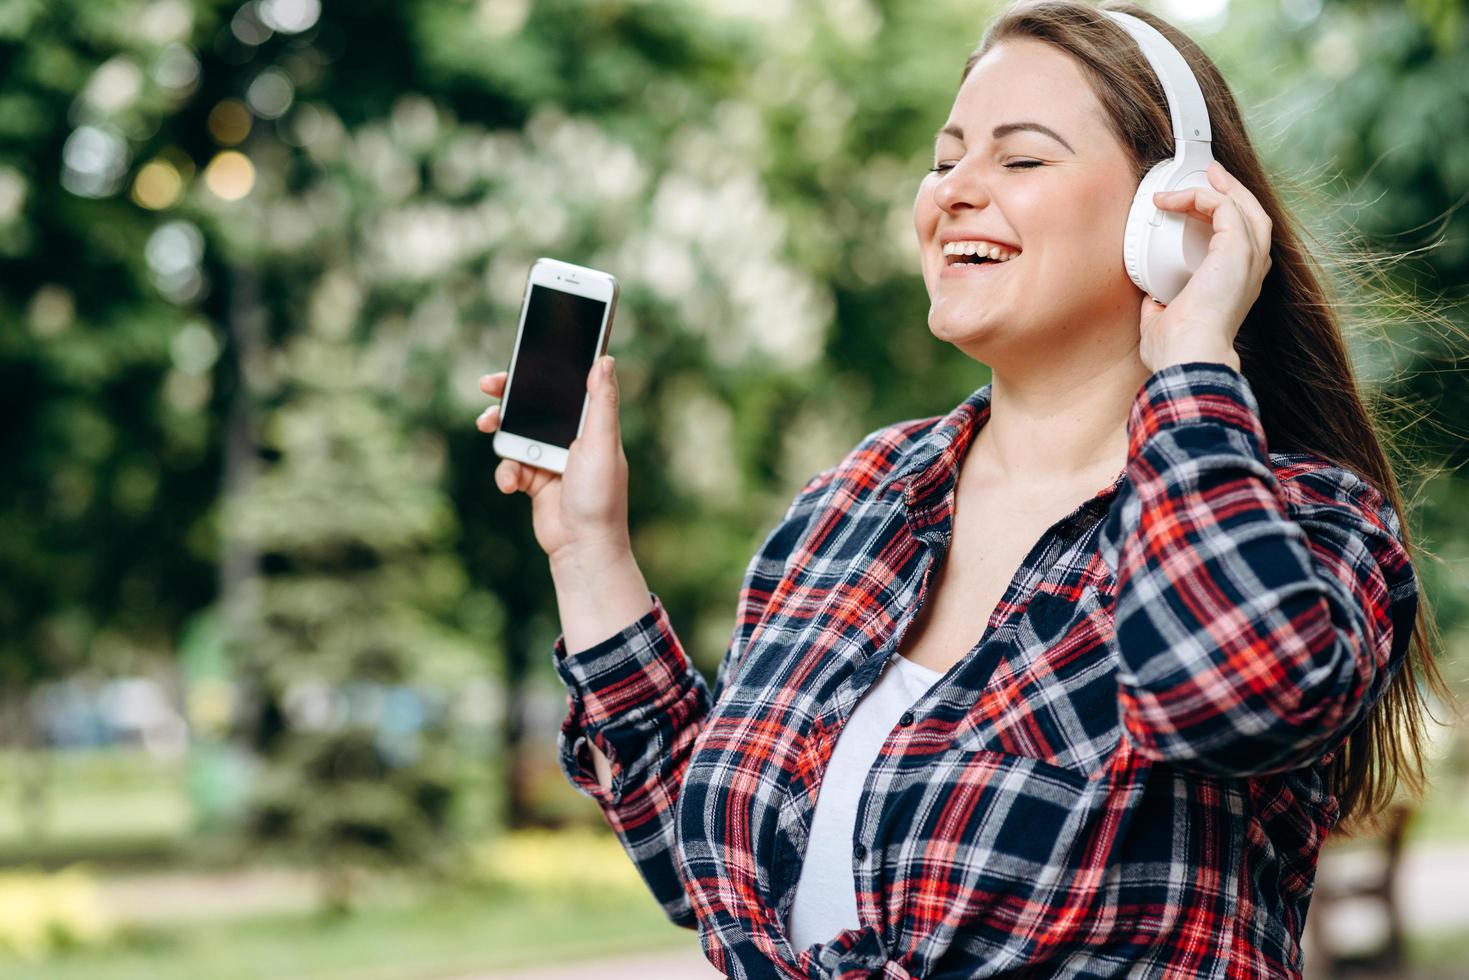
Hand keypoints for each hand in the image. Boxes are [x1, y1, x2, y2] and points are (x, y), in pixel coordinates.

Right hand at [476, 356, 632, 562]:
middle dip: (509, 396)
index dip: (541, 372)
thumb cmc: (600, 496)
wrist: (584, 547)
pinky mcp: (533, 481)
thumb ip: (601, 403)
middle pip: (533, 407)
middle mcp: (568, 438)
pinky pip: (510, 466)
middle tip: (487, 385)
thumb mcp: (602, 444)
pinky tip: (510, 484)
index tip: (520, 359)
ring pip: (515, 433)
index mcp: (589, 425)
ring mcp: (549, 459)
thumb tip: (605, 360)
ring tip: (486, 426)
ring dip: (500, 430)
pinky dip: (506, 472)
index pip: (563, 388)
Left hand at [1138, 160, 1272, 372]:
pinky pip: (1224, 206)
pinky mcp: (1237, 249)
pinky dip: (1201, 196)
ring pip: (1246, 207)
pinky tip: (1176, 198)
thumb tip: (1151, 299)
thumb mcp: (1163, 321)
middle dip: (1234, 193)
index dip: (1228, 219)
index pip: (1243, 243)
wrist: (1189, 355)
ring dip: (1224, 188)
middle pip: (1253, 218)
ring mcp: (1248, 259)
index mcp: (1237, 286)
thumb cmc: (1177, 349)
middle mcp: (1250, 271)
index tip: (1201, 204)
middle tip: (1213, 175)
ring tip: (1207, 173)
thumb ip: (1161, 307)